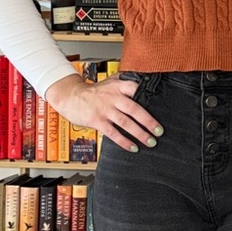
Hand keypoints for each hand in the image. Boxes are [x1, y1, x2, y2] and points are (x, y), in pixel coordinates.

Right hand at [44, 72, 162, 151]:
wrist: (70, 96)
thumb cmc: (93, 92)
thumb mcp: (109, 83)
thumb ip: (124, 84)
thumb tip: (145, 85)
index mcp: (117, 86)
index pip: (135, 89)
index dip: (148, 97)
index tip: (161, 107)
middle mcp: (112, 97)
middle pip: (134, 109)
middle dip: (148, 121)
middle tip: (159, 131)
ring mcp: (104, 109)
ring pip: (125, 123)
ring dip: (139, 134)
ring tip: (150, 142)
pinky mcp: (97, 120)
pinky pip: (113, 133)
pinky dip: (124, 141)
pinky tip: (133, 148)